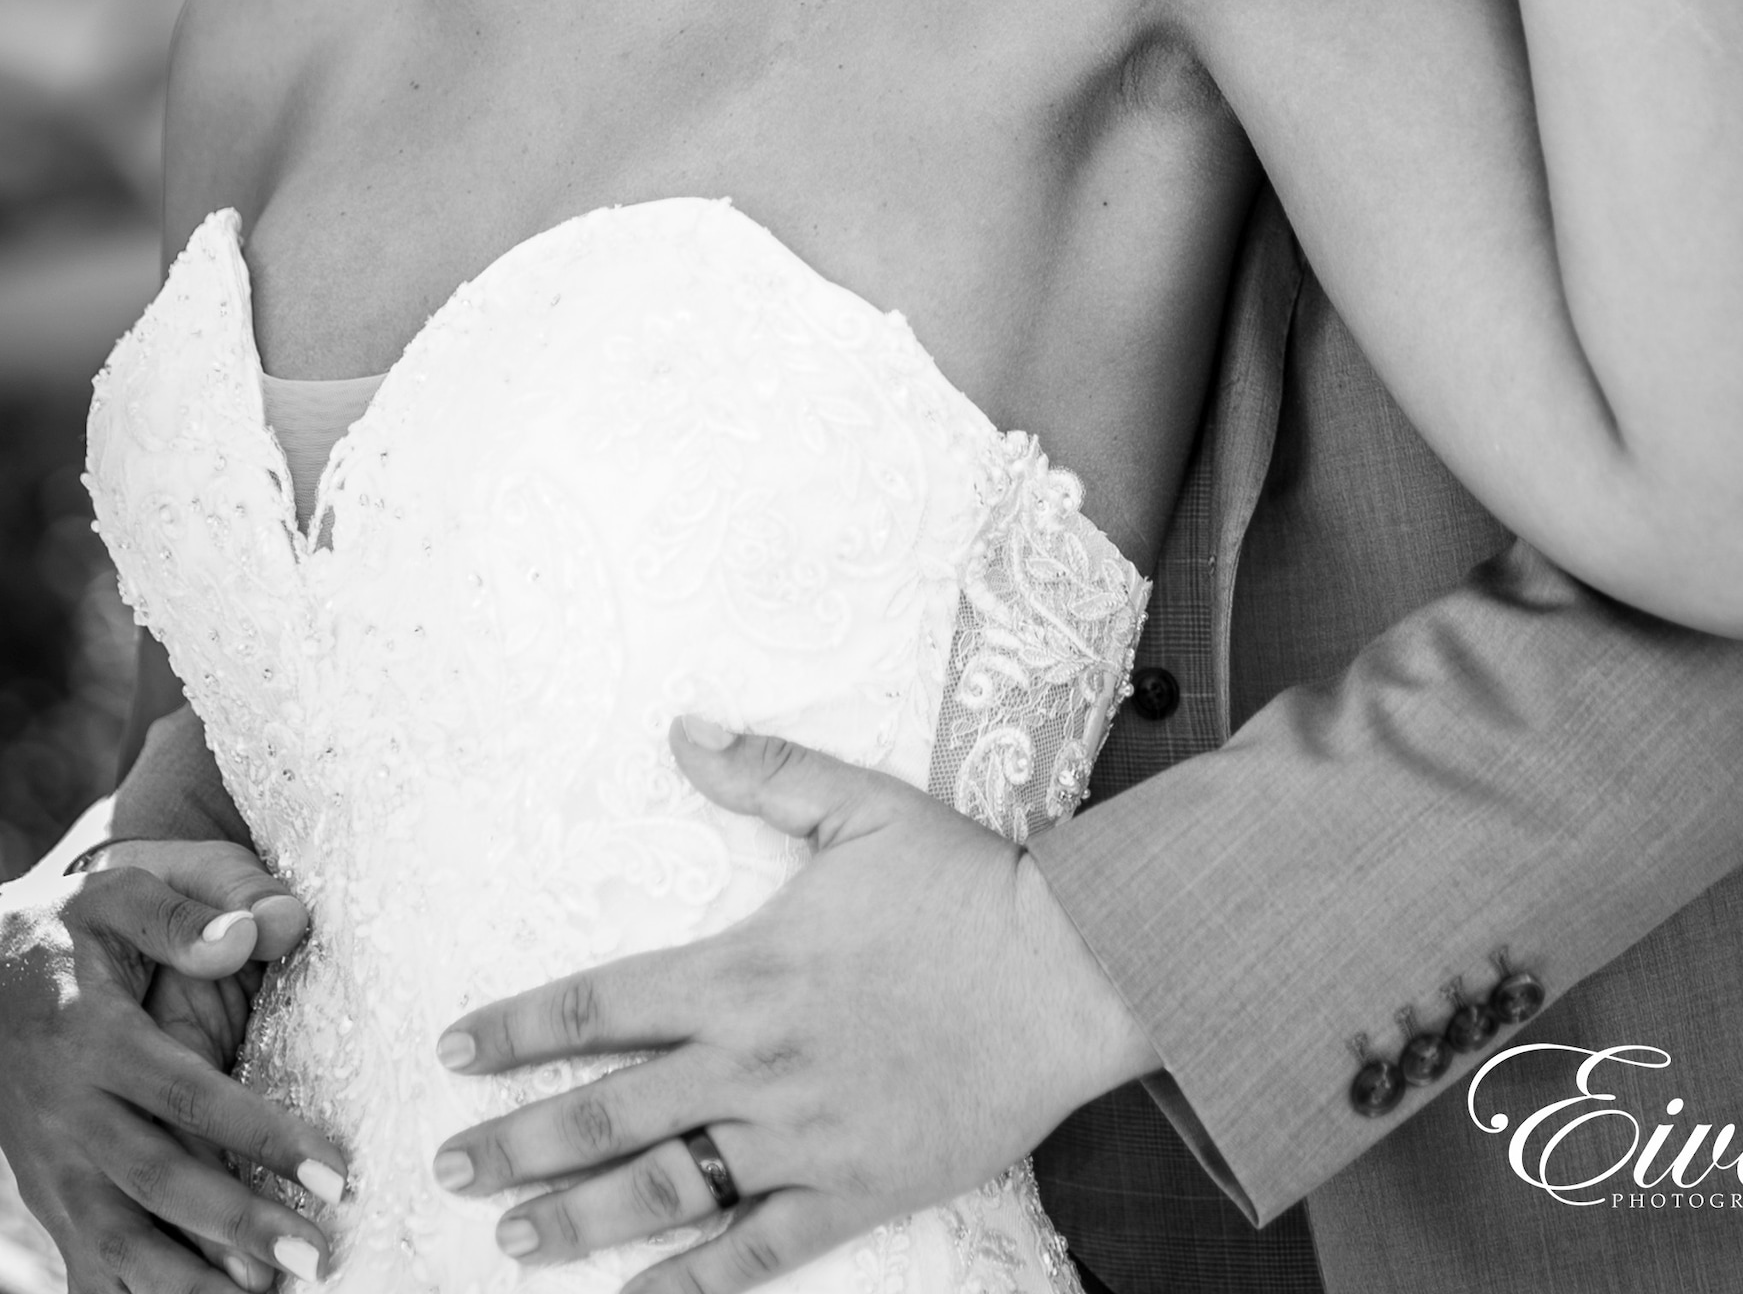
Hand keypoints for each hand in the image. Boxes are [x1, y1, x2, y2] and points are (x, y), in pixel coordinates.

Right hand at [0, 841, 345, 1290]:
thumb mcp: (120, 892)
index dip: (263, 1137)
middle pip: (160, 1183)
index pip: (189, 1097)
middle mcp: (70, 1115)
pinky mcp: (48, 1201)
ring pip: (117, 1244)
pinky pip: (88, 1268)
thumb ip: (185, 913)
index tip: (334, 1169)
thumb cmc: (70, 931)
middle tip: (317, 1257)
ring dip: (190, 1284)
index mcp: (95, 1039)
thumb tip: (253, 931)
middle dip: (239, 1226)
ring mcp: (53, 1169)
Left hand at [431, 720, 1156, 1288]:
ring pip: (664, 1191)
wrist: (1069, 971)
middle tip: (448, 1165)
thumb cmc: (967, 884)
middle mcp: (755, 1061)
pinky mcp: (854, 1189)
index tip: (454, 1049)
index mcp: (745, 968)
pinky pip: (757, 1253)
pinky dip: (691, 1284)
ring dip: (577, 1220)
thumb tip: (681, 729)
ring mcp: (801, 1135)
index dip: (519, 1029)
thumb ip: (764, 770)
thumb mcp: (862, 806)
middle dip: (518, 1142)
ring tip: (509, 1241)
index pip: (599, 1003)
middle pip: (608, 1111)